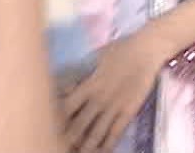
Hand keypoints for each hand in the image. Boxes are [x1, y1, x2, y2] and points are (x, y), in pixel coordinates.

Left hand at [62, 32, 169, 152]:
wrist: (145, 50)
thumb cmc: (118, 50)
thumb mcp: (94, 58)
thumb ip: (81, 74)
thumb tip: (65, 84)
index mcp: (88, 84)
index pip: (65, 106)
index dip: (56, 118)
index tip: (49, 125)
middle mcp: (98, 99)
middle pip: (78, 124)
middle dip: (67, 138)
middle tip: (60, 145)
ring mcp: (114, 107)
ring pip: (96, 133)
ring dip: (85, 146)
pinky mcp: (128, 112)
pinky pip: (115, 133)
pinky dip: (107, 145)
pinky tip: (102, 151)